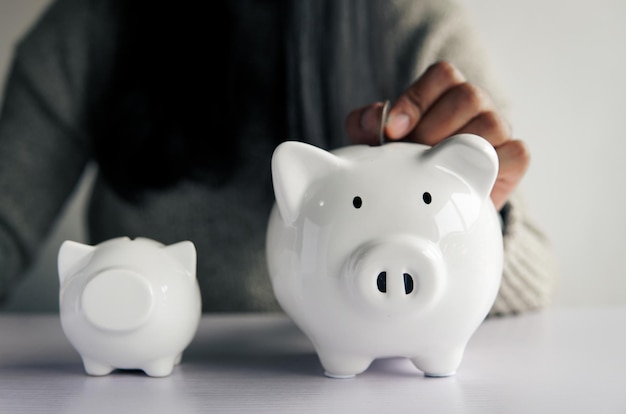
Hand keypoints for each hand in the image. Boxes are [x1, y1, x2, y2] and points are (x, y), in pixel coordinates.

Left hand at [344, 61, 528, 210]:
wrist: (436, 204)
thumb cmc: (409, 164)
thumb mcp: (381, 144)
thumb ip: (368, 126)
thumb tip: (368, 120)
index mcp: (445, 93)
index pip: (442, 74)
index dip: (416, 99)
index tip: (392, 131)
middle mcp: (476, 106)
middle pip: (468, 95)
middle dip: (433, 129)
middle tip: (414, 156)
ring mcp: (498, 131)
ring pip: (491, 124)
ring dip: (458, 150)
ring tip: (434, 173)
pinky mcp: (513, 160)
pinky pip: (516, 153)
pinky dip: (491, 166)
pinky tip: (463, 182)